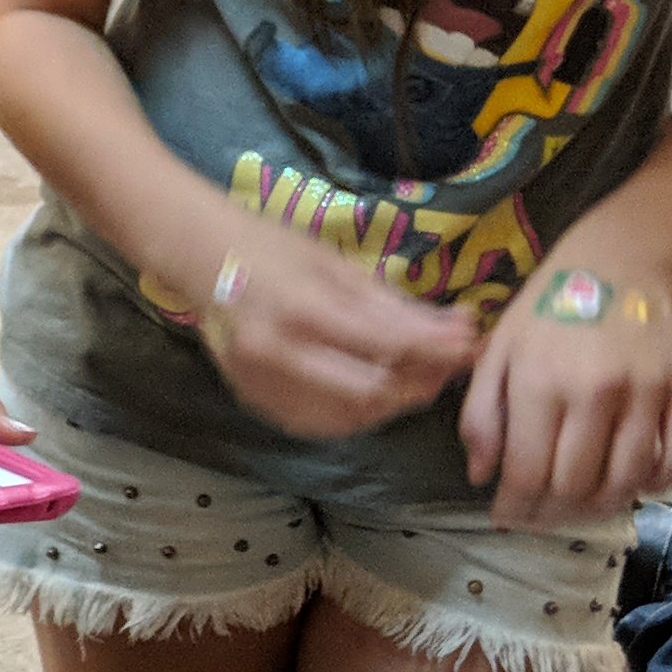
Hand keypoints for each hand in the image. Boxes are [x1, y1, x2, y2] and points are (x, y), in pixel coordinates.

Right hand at [187, 231, 482, 440]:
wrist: (199, 259)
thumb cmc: (271, 248)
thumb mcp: (337, 265)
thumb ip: (395, 305)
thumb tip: (458, 328)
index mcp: (301, 310)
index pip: (387, 344)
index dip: (438, 349)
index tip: (473, 343)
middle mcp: (278, 355)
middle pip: (373, 391)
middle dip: (422, 381)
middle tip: (452, 365)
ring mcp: (262, 384)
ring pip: (350, 416)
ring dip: (394, 401)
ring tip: (419, 377)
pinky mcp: (255, 401)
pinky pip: (321, 423)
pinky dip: (358, 413)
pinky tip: (375, 392)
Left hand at [463, 269, 671, 529]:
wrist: (617, 264)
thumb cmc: (545, 313)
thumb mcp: (495, 354)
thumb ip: (481, 417)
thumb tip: (483, 476)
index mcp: (541, 383)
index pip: (529, 473)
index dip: (516, 508)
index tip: (507, 518)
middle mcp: (597, 391)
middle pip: (577, 485)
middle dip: (553, 513)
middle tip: (541, 515)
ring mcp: (648, 392)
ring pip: (627, 480)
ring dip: (602, 506)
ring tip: (581, 505)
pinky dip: (657, 482)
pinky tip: (634, 482)